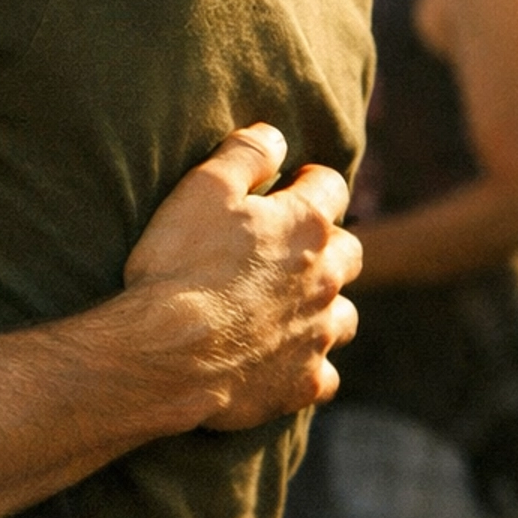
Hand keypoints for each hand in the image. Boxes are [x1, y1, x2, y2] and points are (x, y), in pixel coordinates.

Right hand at [123, 124, 360, 429]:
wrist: (167, 354)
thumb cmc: (180, 265)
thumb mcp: (202, 187)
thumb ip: (245, 154)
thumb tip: (275, 135)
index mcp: (305, 225)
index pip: (330, 186)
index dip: (309, 181)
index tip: (288, 185)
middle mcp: (325, 278)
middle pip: (350, 252)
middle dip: (326, 244)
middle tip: (287, 248)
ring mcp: (317, 335)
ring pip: (345, 316)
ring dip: (324, 306)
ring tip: (289, 305)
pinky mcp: (302, 383)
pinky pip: (325, 374)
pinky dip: (308, 364)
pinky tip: (281, 359)